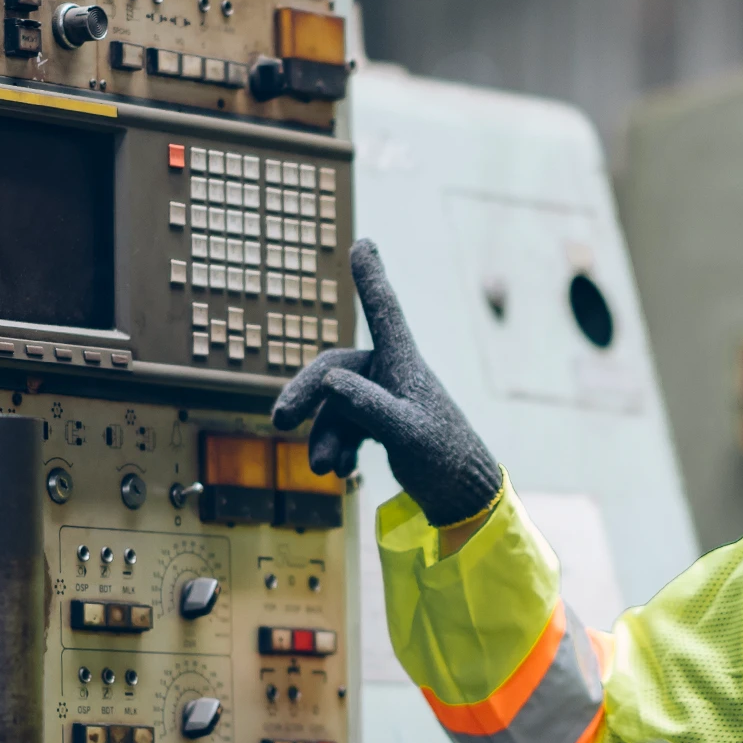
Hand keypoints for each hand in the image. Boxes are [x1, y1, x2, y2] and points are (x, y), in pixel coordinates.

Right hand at [271, 239, 502, 527]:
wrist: (463, 498)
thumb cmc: (444, 459)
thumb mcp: (407, 434)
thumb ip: (369, 407)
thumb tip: (329, 383)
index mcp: (405, 365)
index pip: (384, 313)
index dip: (371, 277)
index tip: (364, 243)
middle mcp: (392, 375)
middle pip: (334, 371)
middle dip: (305, 395)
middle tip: (279, 420)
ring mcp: (383, 399)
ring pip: (333, 407)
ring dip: (322, 436)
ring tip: (323, 470)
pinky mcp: (380, 424)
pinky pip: (343, 427)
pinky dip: (335, 446)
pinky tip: (338, 471)